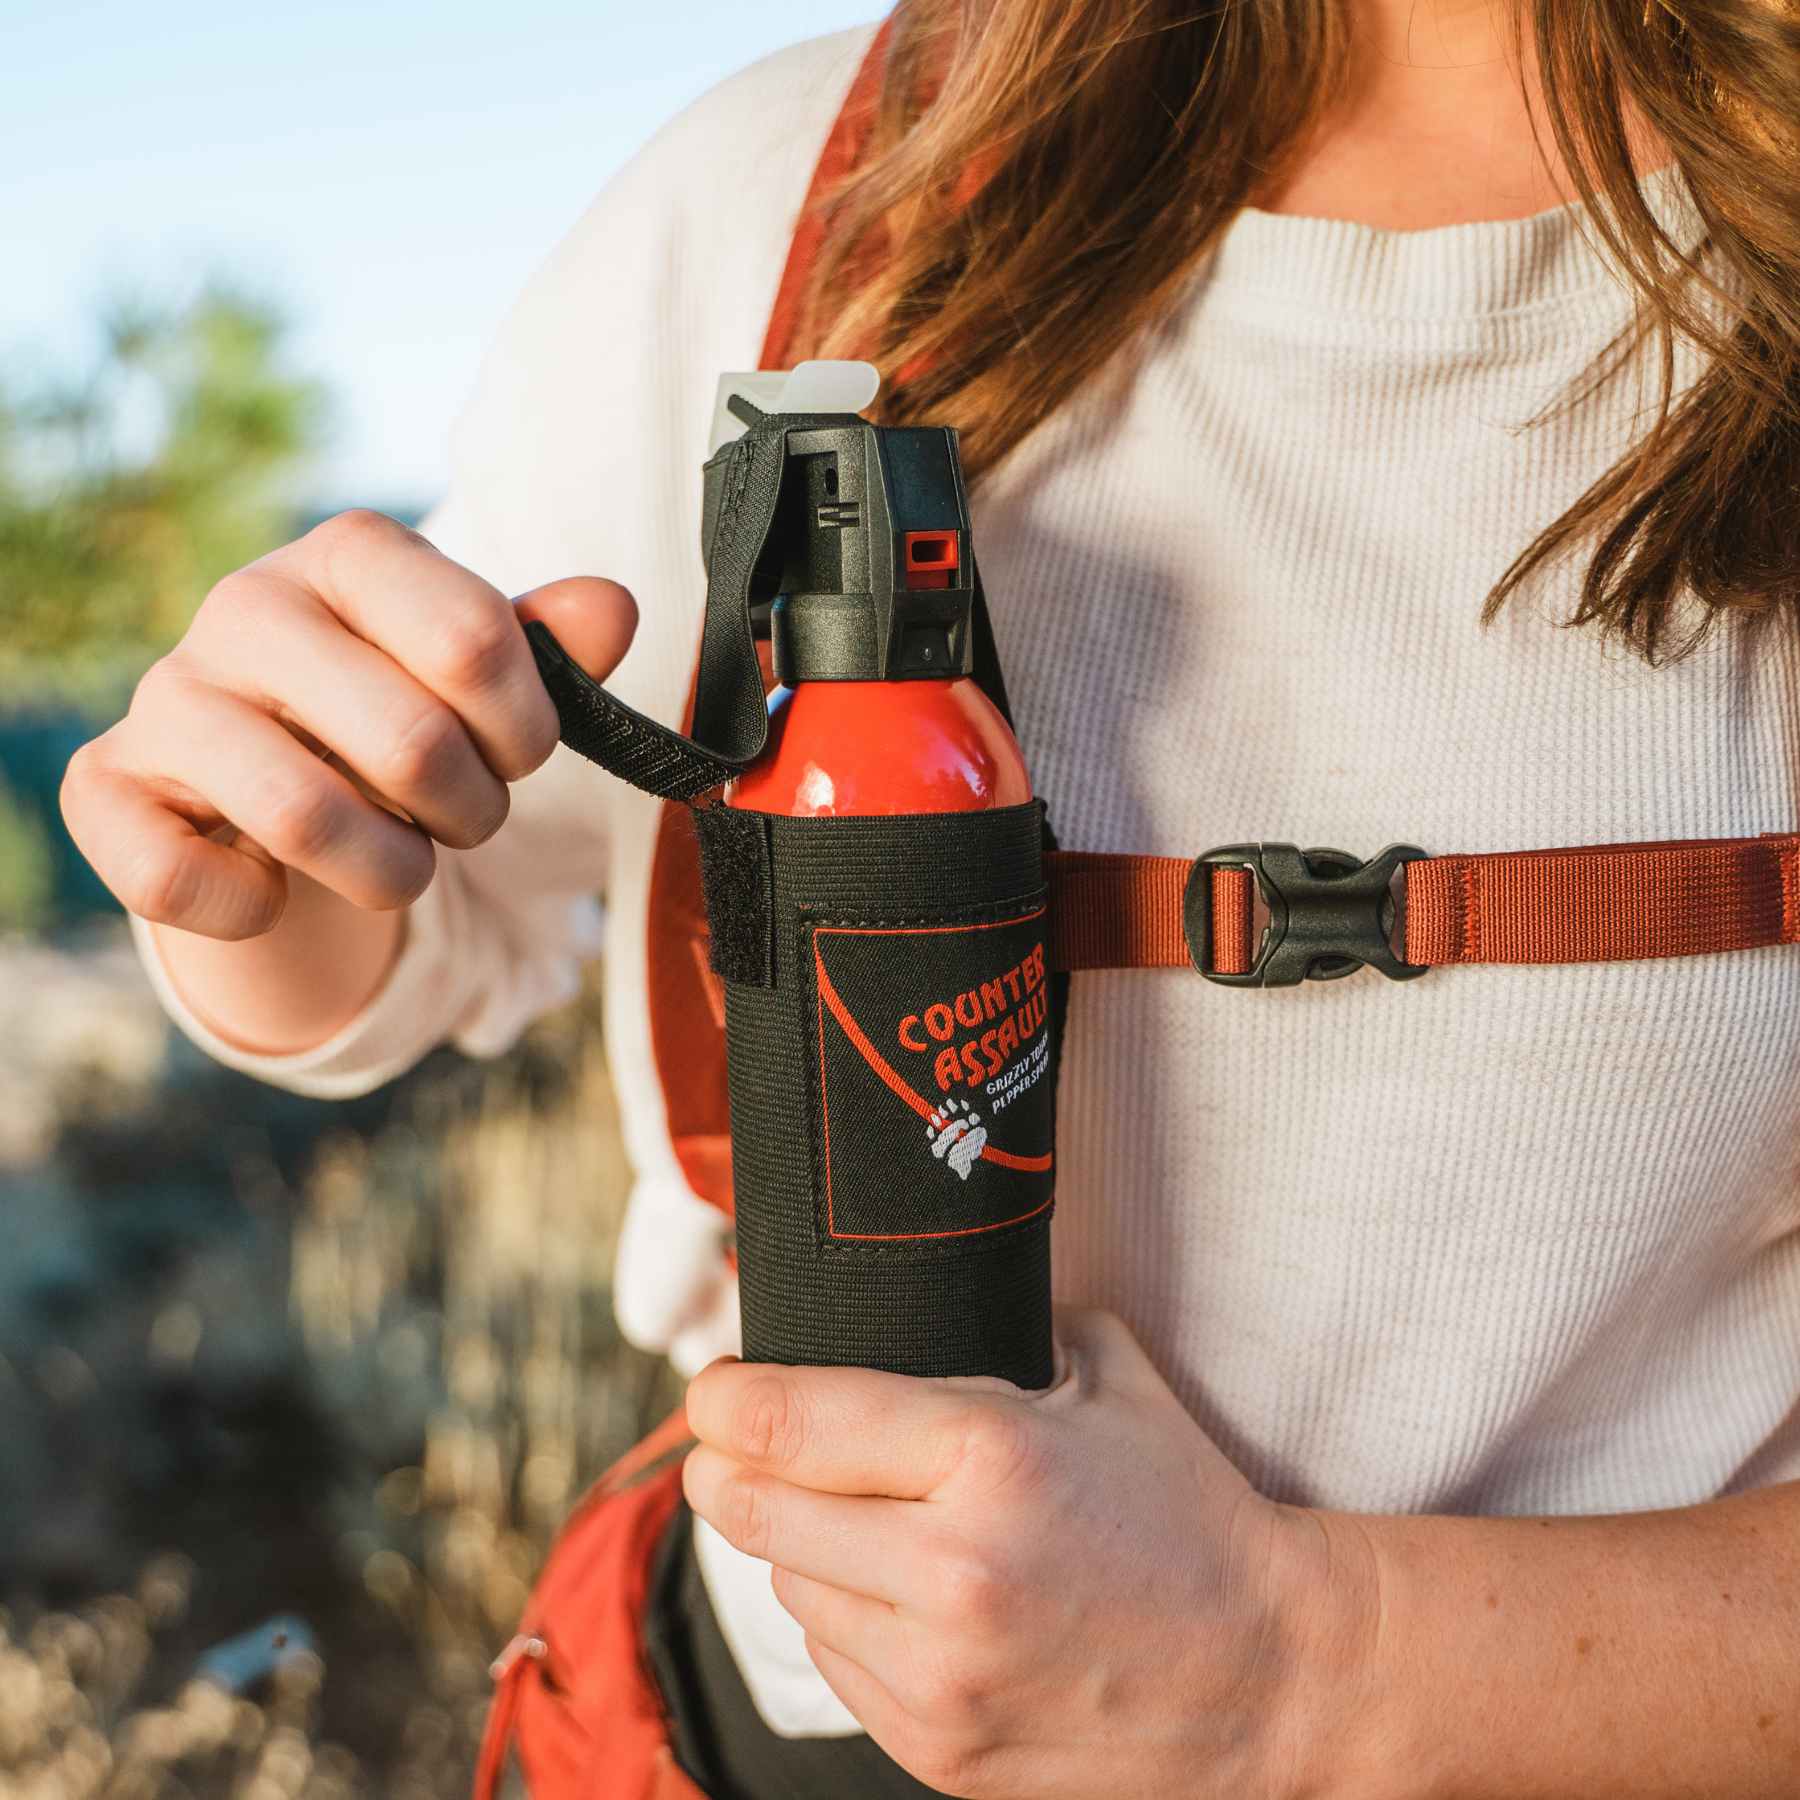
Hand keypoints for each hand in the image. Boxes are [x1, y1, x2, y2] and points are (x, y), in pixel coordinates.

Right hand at [62, 508, 634, 938]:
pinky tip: (276, 885)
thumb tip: (612, 610)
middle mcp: (246, 606)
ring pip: (308, 822)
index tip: (516, 753)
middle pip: (412, 745)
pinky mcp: (108, 786)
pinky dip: (258, 910)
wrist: (267, 769)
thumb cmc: (393, 706)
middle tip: (466, 819)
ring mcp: (168, 696)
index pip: (476, 643)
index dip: (526, 732)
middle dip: (473, 815)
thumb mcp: (477, 673)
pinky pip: (186, 884)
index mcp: (351, 555)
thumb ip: (546, 650)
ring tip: (401, 863)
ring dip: (392, 875)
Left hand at [684, 1307, 1364, 1799]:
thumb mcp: (1102, 1376)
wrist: (1269, 1671)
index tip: (710, 1388)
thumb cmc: (1182, 1507)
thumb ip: (991, 1331)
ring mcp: (939, 1676)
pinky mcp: (937, 1749)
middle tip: (728, 1443)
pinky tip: (896, 1591)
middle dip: (726, 1466)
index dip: (722, 1397)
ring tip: (854, 1518)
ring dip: (795, 1545)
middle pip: (753, 1509)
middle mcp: (951, 1571)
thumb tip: (888, 1302)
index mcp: (988, 1456)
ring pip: (786, 1586)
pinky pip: (832, 1661)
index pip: (786, 1418)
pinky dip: (842, 1617)